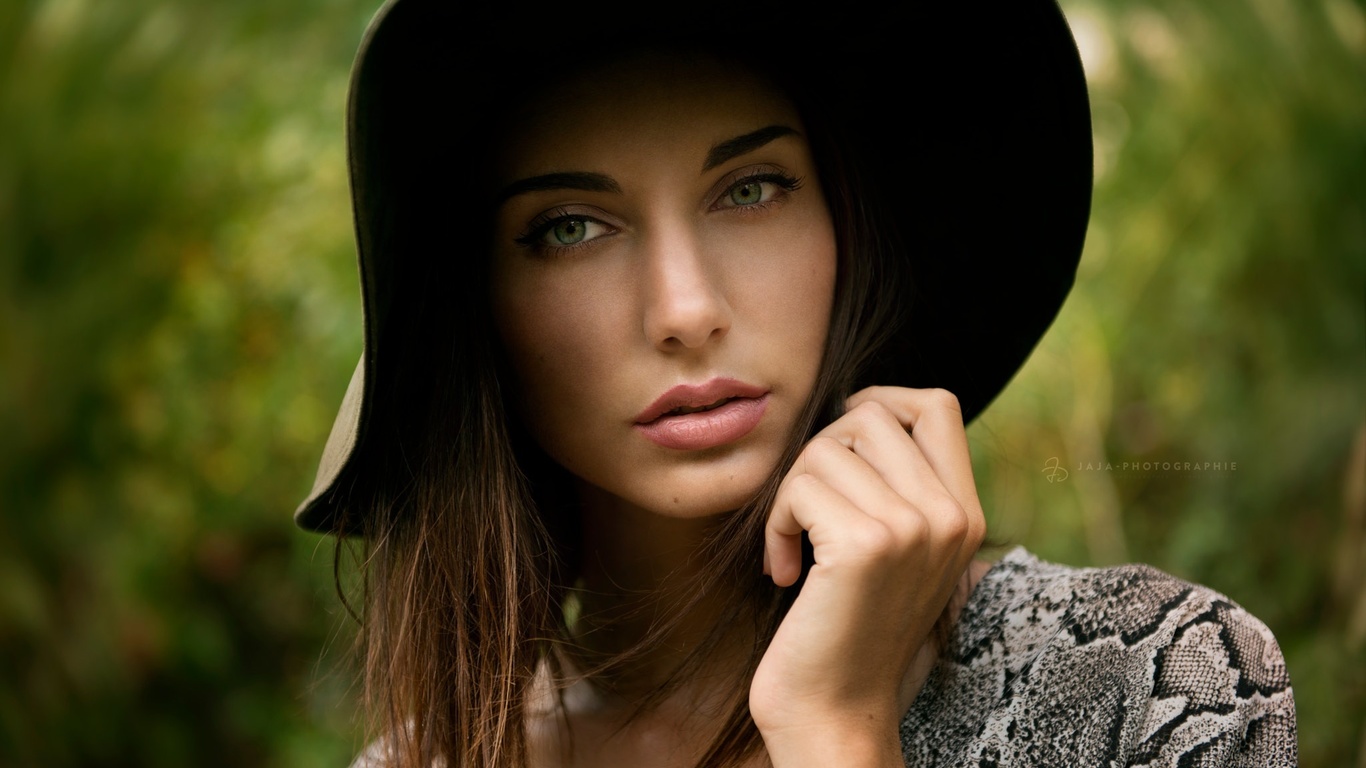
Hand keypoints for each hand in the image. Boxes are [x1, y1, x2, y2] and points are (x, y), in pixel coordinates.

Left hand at [750, 387, 985, 765]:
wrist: (836, 713)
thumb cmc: (849, 628)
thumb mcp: (898, 551)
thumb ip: (900, 488)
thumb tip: (860, 410)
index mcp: (966, 514)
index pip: (937, 405)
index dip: (879, 404)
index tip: (841, 452)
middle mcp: (950, 516)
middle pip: (868, 415)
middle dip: (819, 455)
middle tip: (809, 512)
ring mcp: (913, 529)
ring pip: (825, 447)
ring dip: (791, 494)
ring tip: (796, 547)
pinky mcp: (865, 546)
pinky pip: (798, 487)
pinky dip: (776, 525)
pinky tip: (786, 571)